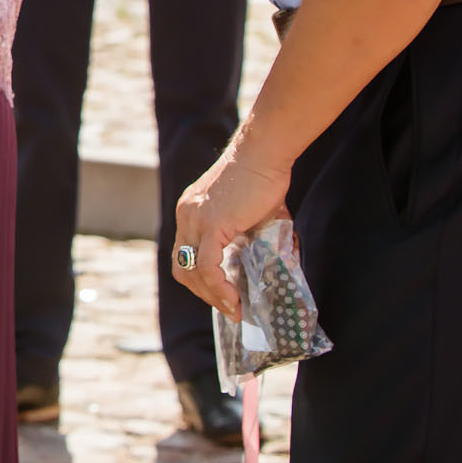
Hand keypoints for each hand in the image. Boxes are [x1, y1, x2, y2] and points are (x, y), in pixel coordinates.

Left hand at [171, 142, 293, 318]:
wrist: (265, 152)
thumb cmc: (266, 178)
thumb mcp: (254, 215)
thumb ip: (258, 239)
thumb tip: (281, 265)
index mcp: (191, 212)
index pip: (183, 254)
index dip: (199, 279)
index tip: (221, 294)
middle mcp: (186, 216)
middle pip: (181, 267)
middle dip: (203, 293)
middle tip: (228, 308)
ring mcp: (195, 220)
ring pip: (191, 270)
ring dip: (211, 296)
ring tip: (234, 309)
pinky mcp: (211, 224)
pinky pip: (207, 265)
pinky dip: (218, 286)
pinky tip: (234, 298)